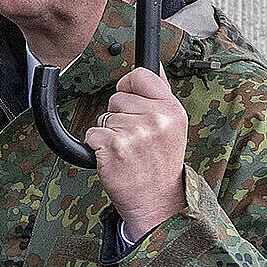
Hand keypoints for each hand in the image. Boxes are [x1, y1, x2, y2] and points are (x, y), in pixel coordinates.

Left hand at [86, 67, 188, 240]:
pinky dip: (97, 146)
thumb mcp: (174, 126)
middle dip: (119, 116)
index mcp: (172, 110)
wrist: (156, 201)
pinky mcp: (113, 147)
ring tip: (128, 151)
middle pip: (116, 98)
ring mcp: (134, 133)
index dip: (128, 86)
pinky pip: (92, 133)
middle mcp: (155, 119)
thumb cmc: (160, 164)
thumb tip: (154, 65)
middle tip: (135, 139)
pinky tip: (115, 158)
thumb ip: (160, 96)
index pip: (140, 75)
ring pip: (103, 117)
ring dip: (109, 133)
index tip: (130, 101)